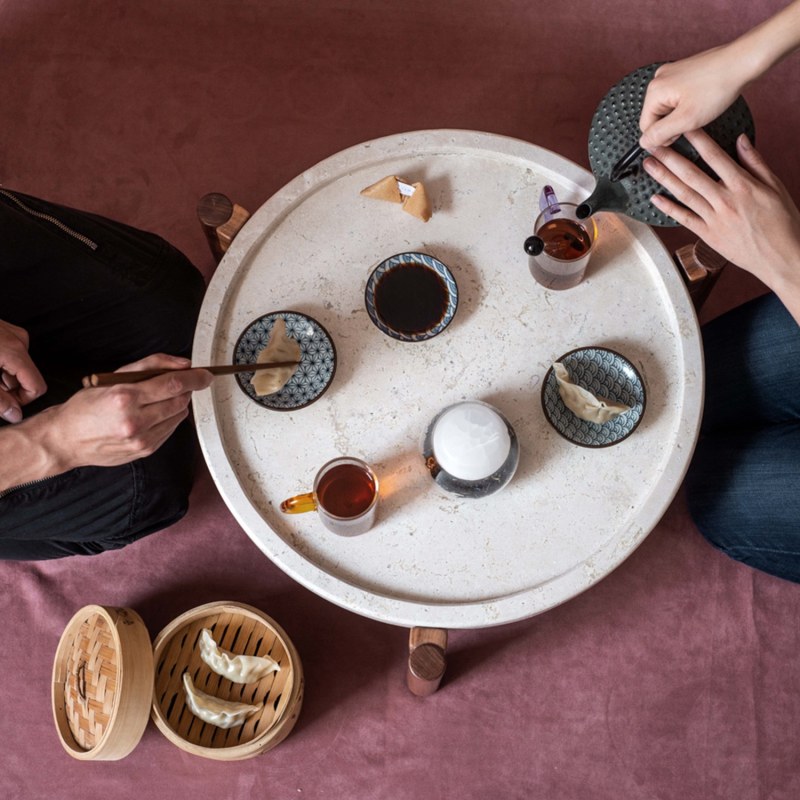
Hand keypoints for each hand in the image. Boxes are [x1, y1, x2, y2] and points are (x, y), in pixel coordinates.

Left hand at [0, 320, 46, 423]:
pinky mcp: (1, 330)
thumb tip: (15, 415)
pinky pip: (9, 355)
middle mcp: (18, 340)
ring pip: (16, 367)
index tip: (2, 404)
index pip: (37, 386)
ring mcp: (10, 333)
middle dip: (6, 388)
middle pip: (26, 377)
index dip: (20, 400)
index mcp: (15, 352)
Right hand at [40, 353, 212, 469]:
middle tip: (177, 383)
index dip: (194, 378)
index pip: (172, 384)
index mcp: (125, 398)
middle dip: (184, 390)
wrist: (66, 439)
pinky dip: (169, 419)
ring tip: (156, 400)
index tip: (206, 374)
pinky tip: (152, 414)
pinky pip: (170, 430)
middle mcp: (134, 421)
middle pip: (179, 401)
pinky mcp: (145, 451)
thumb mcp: (112, 377)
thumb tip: (183, 364)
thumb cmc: (86, 407)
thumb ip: (150, 366)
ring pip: (178, 416)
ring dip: (176, 404)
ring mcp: (141, 440)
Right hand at [639, 48, 750, 148]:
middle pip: (656, 116)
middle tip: (694, 119)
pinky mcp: (683, 71)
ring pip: (668, 107)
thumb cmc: (718, 87)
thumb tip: (644, 143)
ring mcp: (671, 73)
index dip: (664, 136)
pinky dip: (688, 102)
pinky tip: (703, 99)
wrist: (742, 61)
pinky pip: (677, 96)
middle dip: (673, 123)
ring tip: (701, 107)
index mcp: (654, 90)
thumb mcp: (686, 120)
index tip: (683, 131)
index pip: (646, 127)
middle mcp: (659, 78)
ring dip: (681, 114)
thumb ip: (660, 134)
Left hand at [643, 130, 799, 299]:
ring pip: (684, 194)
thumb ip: (755, 162)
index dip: (697, 140)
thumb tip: (741, 139)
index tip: (683, 128)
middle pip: (692, 174)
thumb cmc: (782, 222)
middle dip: (670, 158)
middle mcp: (725, 201)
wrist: (781, 257)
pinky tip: (655, 198)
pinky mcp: (708, 235)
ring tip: (649, 165)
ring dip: (664, 178)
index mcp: (743, 185)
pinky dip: (668, 208)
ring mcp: (714, 219)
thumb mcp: (775, 187)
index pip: (715, 157)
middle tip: (653, 145)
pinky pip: (684, 219)